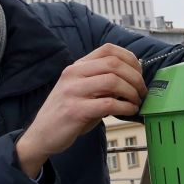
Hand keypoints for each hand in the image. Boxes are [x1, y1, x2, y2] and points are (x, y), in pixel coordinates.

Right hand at [16, 43, 145, 176]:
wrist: (41, 134)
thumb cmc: (66, 113)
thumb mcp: (82, 91)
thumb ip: (102, 83)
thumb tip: (132, 79)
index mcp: (77, 66)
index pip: (108, 49)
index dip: (129, 58)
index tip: (138, 72)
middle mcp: (73, 74)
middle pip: (114, 64)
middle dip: (135, 77)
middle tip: (142, 91)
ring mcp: (73, 91)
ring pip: (113, 81)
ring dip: (132, 92)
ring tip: (136, 102)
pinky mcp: (75, 111)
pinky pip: (108, 104)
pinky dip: (125, 107)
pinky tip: (129, 111)